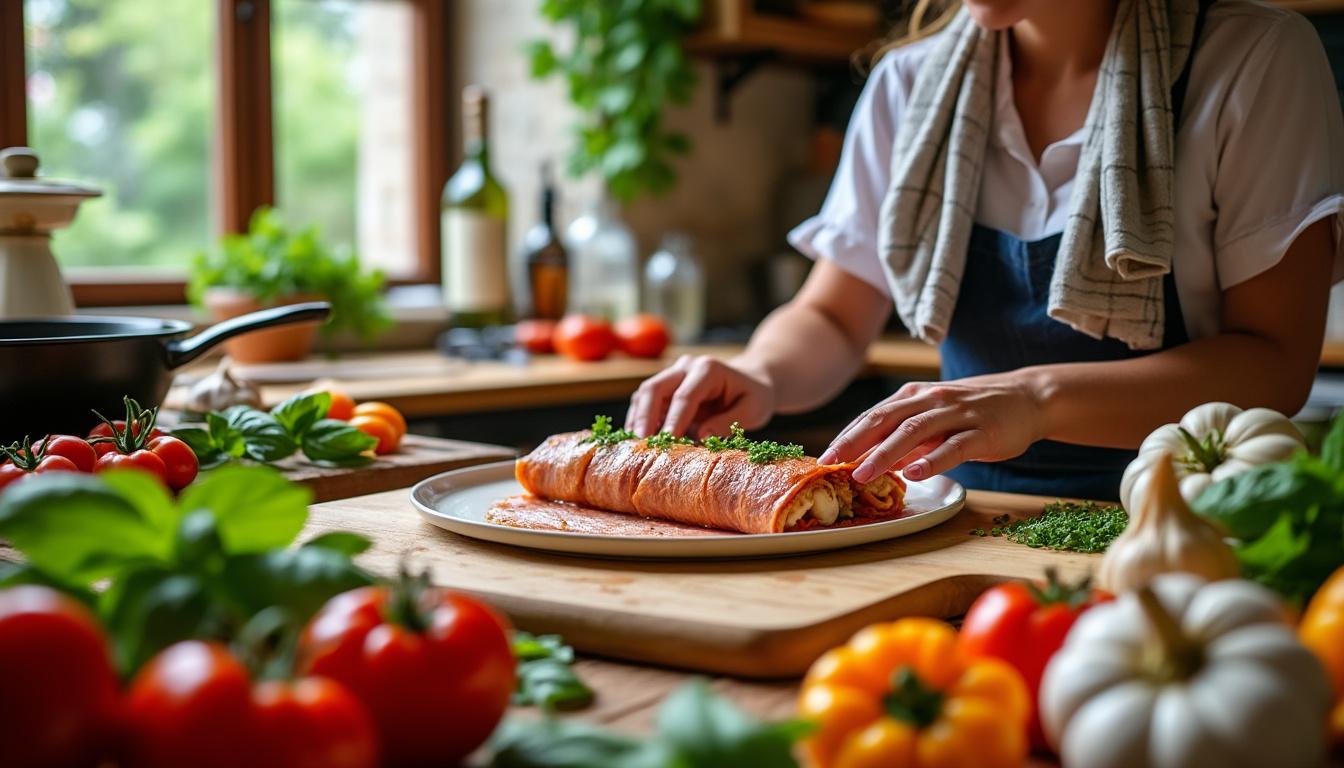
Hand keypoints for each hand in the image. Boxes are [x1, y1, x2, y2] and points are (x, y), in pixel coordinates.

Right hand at [625, 355, 775, 437]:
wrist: (750, 382)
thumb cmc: (753, 397)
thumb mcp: (753, 410)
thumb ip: (729, 421)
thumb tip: (701, 436)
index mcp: (708, 369)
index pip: (684, 396)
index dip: (674, 420)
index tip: (668, 443)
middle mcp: (686, 367)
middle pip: (655, 388)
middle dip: (645, 418)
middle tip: (642, 445)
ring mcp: (672, 374)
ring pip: (644, 394)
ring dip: (638, 420)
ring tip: (636, 447)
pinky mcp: (665, 387)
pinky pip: (644, 401)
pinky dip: (639, 420)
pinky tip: (639, 442)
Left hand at [819, 373, 1047, 482]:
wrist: (1027, 398)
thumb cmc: (972, 412)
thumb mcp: (933, 417)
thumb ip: (904, 435)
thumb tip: (869, 458)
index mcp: (914, 396)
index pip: (873, 415)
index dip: (847, 436)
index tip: (824, 457)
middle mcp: (931, 400)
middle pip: (885, 420)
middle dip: (855, 443)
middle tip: (830, 464)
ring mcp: (957, 414)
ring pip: (914, 432)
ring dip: (885, 454)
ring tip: (863, 475)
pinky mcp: (982, 431)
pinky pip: (954, 447)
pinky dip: (932, 460)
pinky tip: (913, 474)